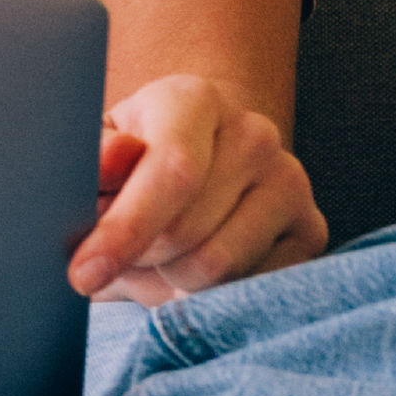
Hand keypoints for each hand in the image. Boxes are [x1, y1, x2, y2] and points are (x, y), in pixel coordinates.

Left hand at [70, 72, 326, 303]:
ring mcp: (291, 181)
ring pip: (220, 268)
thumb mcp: (96, 153)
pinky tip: (194, 267)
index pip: (172, 170)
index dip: (126, 229)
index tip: (83, 274)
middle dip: (139, 258)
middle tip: (119, 252)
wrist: (198, 158)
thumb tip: (115, 159)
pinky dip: (211, 296)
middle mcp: (254, 134)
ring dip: (171, 281)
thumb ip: (94, 160)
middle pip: (188, 233)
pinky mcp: (312, 230)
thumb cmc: (131, 161)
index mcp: (194, 100)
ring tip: (157, 256)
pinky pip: (252, 290)